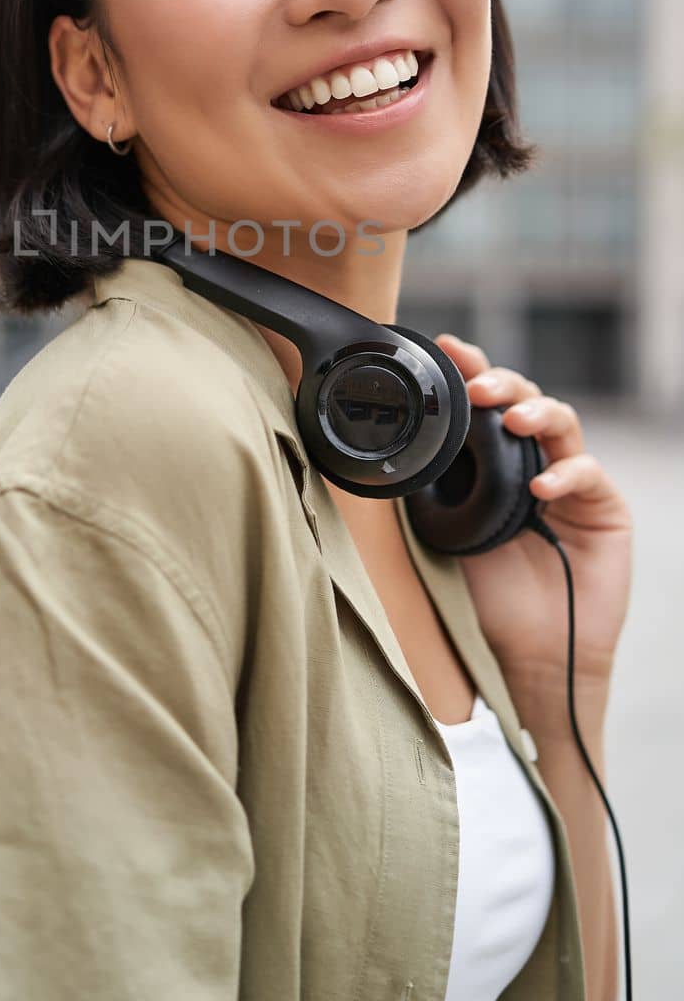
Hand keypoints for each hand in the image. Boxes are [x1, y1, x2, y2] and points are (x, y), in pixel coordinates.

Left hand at [433, 335, 632, 690]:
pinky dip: (565, 473)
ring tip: (512, 419)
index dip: (470, 369)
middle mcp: (533, 459)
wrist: (530, 653)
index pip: (484, 403)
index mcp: (493, 459)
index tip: (445, 347)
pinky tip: (542, 487)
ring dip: (535, 411)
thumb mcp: (445, 528)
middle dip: (501, 383)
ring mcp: (571, 479)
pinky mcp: (604, 506)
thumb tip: (397, 438)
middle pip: (524, 399)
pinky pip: (588, 473)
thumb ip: (433, 482)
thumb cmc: (486, 592)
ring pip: (561, 421)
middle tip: (479, 386)